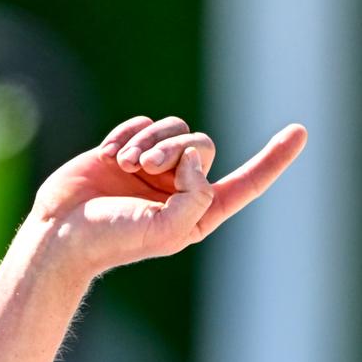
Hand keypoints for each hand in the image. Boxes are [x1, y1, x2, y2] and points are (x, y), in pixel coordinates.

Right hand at [31, 115, 306, 277]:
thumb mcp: (168, 229)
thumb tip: (196, 158)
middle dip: (175, 149)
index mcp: (200, 212)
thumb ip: (196, 195)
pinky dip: (128, 134)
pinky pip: (144, 122)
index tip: (300, 132)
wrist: (61, 233)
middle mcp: (181, 189)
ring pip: (174, 128)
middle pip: (203, 145)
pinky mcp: (127, 148)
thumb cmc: (113, 239)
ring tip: (125, 163)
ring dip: (151, 140)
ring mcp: (154, 168)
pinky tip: (108, 156)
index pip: (247, 184)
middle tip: (144, 167)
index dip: (273, 159)